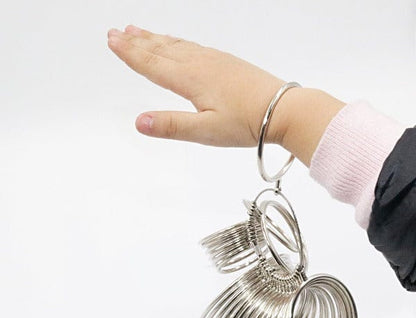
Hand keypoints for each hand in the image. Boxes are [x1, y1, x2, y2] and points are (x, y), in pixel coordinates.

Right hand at [107, 25, 288, 146]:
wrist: (283, 109)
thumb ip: (172, 126)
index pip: (152, 64)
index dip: (130, 54)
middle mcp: (200, 64)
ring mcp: (214, 60)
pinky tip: (177, 44)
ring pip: (177, 45)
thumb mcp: (206, 131)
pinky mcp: (226, 63)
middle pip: (161, 49)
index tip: (112, 40)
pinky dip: (177, 42)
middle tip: (117, 32)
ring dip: (155, 38)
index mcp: (191, 79)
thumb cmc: (247, 122)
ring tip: (138, 31)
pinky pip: (193, 46)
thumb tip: (139, 122)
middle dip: (137, 42)